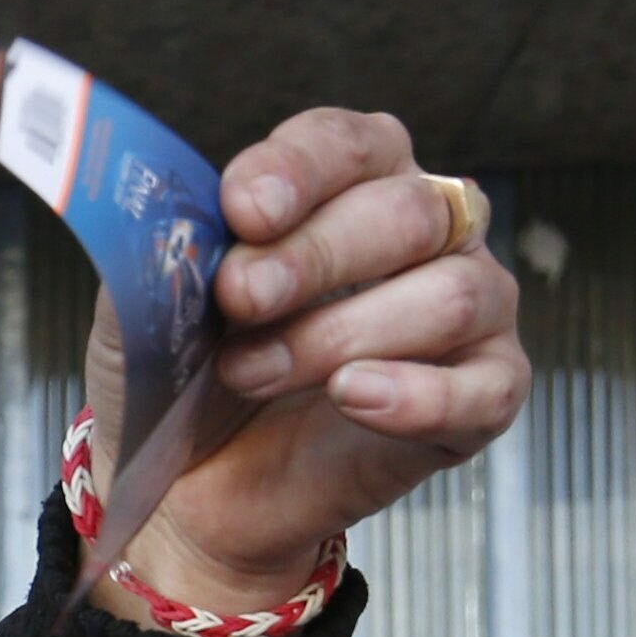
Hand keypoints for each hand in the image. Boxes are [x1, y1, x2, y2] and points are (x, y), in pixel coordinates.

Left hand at [89, 106, 528, 618]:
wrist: (190, 491)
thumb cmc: (186, 382)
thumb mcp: (149, 309)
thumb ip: (163, 253)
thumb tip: (184, 220)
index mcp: (354, 186)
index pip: (350, 145)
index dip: (300, 170)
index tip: (243, 210)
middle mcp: (431, 235)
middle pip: (408, 213)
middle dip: (314, 257)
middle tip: (239, 300)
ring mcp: (470, 312)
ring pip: (450, 295)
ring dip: (336, 337)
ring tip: (252, 373)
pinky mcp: (485, 396)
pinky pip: (485, 387)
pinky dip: (416, 393)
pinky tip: (350, 397)